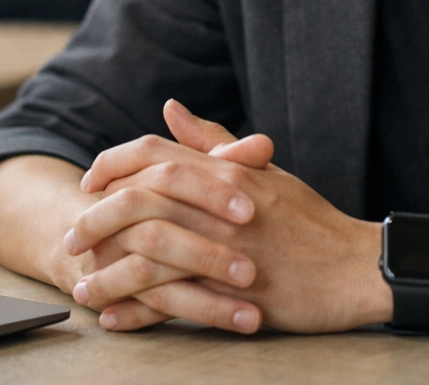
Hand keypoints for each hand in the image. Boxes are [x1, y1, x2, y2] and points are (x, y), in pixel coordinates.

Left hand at [69, 102, 388, 333]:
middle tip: (72, 239)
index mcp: (228, 171)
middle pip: (138, 200)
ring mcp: (227, 248)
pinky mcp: (234, 292)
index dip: (112, 166)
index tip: (88, 184)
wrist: (356, 267)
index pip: (154, 154)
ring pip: (147, 254)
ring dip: (108, 273)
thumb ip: (215, 142)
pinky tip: (115, 319)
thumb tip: (171, 108)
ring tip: (84, 287)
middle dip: (94, 220)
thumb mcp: (264, 172)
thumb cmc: (311, 221)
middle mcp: (221, 203)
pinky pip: (172, 301)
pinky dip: (137, 312)